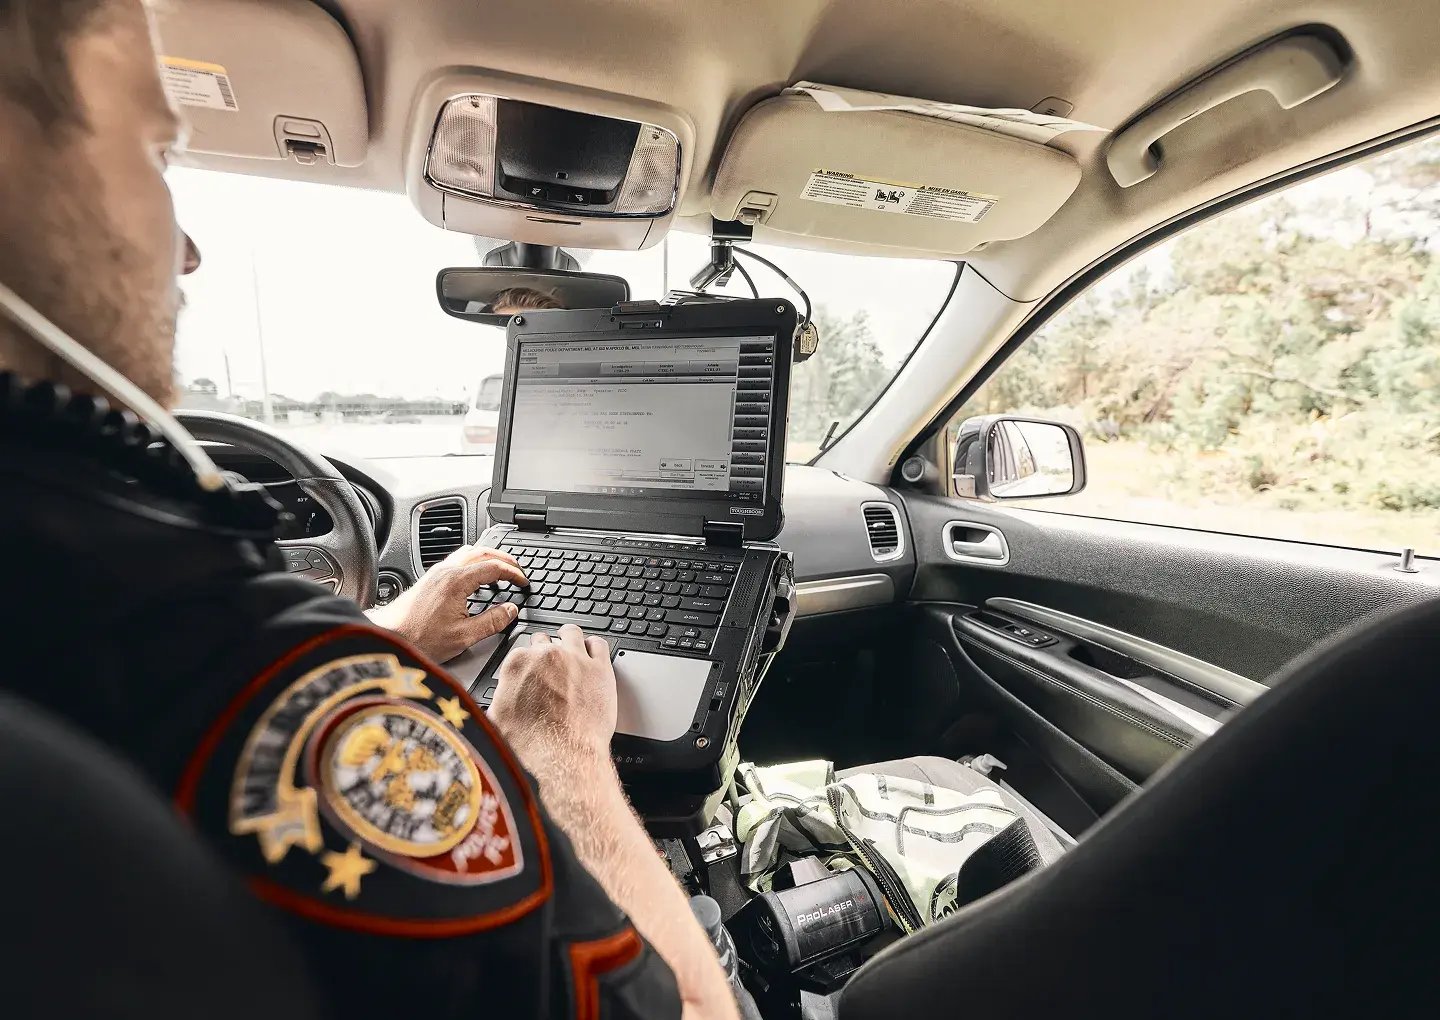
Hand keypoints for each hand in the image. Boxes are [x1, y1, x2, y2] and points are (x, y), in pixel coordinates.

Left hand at [366, 544, 525, 662]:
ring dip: (487, 558)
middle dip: (504, 559)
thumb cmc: (419, 638)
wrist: (388, 638)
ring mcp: (436, 573)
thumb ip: (492, 621)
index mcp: (457, 581)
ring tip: (500, 571)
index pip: (494, 567)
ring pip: (468, 553)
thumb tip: (510, 610)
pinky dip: (473, 564)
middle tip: (517, 570)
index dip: (513, 573)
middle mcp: (446, 571)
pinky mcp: (429, 579)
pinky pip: (457, 561)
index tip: (523, 582)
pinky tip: (475, 579)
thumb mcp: (463, 636)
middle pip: (482, 552)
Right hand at [488, 625, 616, 762]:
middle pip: (545, 640)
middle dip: (546, 650)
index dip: (527, 662)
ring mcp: (575, 658)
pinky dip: (594, 647)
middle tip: (550, 665)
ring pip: (571, 634)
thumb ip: (498, 700)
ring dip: (569, 639)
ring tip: (571, 647)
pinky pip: (599, 645)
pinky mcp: (600, 668)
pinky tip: (592, 653)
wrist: (565, 756)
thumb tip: (497, 699)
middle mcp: (547, 655)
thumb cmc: (535, 744)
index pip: (521, 651)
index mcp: (518, 664)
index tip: (531, 669)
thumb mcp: (499, 721)